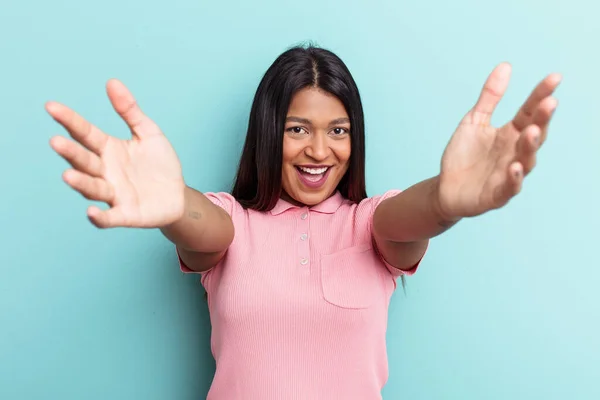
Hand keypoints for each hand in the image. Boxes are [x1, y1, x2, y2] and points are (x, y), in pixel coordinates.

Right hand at [47, 79, 185, 228]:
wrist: (178, 195)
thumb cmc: (160, 164)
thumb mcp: (149, 133)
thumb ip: (130, 111)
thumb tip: (112, 81)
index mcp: (109, 150)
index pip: (85, 133)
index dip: (69, 120)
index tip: (51, 107)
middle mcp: (106, 171)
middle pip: (84, 161)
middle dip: (70, 152)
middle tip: (56, 141)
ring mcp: (114, 194)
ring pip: (92, 187)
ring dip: (80, 182)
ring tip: (68, 174)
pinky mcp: (126, 214)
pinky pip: (109, 217)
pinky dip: (100, 217)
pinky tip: (91, 212)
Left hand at [436, 62, 560, 219]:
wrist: (445, 188)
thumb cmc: (463, 155)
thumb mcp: (474, 121)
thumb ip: (490, 97)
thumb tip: (505, 65)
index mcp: (510, 133)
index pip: (530, 112)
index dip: (541, 95)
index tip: (554, 77)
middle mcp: (514, 152)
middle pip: (534, 135)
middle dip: (542, 120)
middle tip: (549, 103)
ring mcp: (508, 174)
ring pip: (526, 161)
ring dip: (530, 147)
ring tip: (532, 131)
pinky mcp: (496, 195)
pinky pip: (509, 187)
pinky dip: (513, 178)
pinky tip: (514, 167)